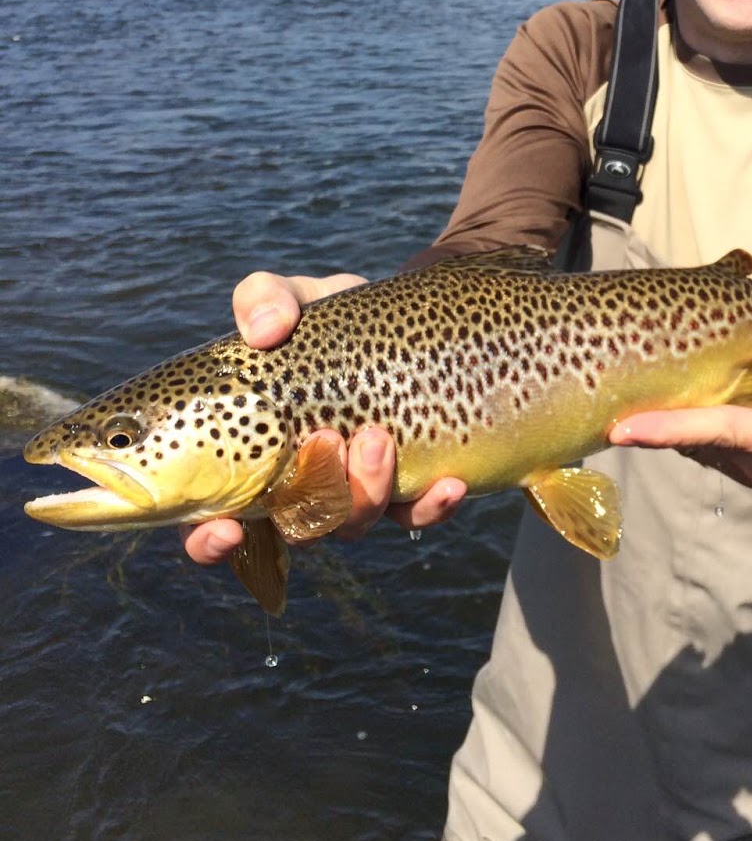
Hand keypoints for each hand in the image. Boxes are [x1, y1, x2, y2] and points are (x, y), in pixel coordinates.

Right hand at [180, 269, 466, 565]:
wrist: (397, 320)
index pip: (216, 524)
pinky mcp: (407, 485)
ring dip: (366, 489)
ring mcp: (355, 490)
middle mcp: (300, 485)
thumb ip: (262, 300)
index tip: (225, 529)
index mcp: (251, 457)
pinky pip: (417, 515)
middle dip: (312, 503)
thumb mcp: (289, 298)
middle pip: (297, 527)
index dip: (212, 542)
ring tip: (379, 436)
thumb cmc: (323, 318)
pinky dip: (431, 508)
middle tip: (327, 441)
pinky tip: (450, 484)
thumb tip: (266, 330)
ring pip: (355, 523)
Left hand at [608, 345, 751, 493]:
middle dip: (647, 428)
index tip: (629, 428)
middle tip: (599, 413)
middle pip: (695, 441)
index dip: (677, 428)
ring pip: (691, 440)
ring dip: (656, 420)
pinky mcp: (733, 457)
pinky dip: (673, 415)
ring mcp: (744, 466)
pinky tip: (652, 392)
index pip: (728, 432)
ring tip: (617, 391)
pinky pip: (696, 434)